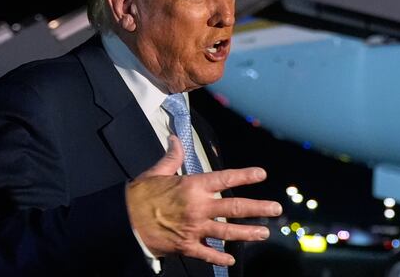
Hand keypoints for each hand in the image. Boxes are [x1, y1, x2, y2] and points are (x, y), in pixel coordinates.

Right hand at [125, 135, 281, 266]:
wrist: (123, 220)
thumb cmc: (140, 195)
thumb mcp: (156, 172)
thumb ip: (171, 157)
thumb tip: (175, 139)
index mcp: (193, 186)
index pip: (225, 178)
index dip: (245, 176)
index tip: (261, 174)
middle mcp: (199, 207)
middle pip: (235, 208)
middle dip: (258, 208)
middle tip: (276, 209)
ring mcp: (194, 228)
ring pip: (228, 232)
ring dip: (248, 233)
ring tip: (264, 233)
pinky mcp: (186, 246)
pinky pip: (207, 253)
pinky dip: (220, 257)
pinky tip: (231, 260)